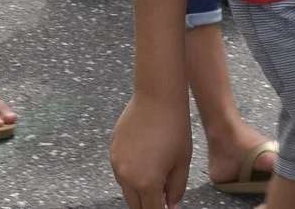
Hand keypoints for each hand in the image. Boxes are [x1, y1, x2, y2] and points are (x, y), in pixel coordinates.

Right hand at [109, 92, 192, 208]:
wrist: (157, 97)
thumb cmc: (174, 127)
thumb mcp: (182, 162)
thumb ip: (176, 190)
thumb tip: (171, 206)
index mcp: (147, 182)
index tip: (164, 207)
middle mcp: (127, 176)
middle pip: (134, 204)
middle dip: (147, 204)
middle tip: (160, 196)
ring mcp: (116, 163)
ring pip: (126, 188)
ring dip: (138, 189)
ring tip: (155, 173)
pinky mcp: (112, 150)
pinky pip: (120, 171)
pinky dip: (131, 173)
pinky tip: (145, 159)